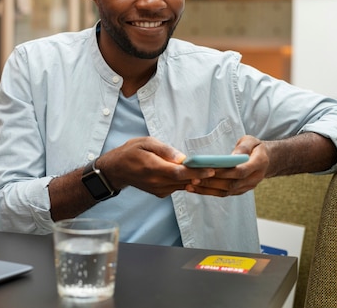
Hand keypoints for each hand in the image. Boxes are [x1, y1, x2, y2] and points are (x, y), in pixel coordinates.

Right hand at [96, 137, 215, 197]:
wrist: (116, 170)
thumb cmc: (130, 152)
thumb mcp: (145, 142)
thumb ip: (165, 150)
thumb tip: (182, 158)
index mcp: (153, 168)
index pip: (179, 173)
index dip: (196, 172)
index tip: (211, 169)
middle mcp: (157, 182)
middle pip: (184, 180)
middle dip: (201, 175)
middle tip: (220, 168)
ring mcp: (159, 190)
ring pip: (183, 185)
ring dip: (195, 178)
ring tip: (209, 170)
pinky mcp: (160, 193)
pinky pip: (177, 187)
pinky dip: (185, 180)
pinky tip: (192, 174)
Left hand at [184, 135, 267, 196]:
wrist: (266, 160)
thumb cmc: (255, 147)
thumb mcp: (251, 141)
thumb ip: (243, 147)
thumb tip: (232, 157)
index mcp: (259, 164)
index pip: (241, 171)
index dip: (225, 172)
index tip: (209, 169)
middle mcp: (254, 179)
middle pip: (231, 184)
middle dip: (211, 182)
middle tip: (193, 178)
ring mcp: (247, 187)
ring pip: (226, 191)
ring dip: (207, 189)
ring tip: (190, 185)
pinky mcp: (239, 191)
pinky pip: (223, 194)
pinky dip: (208, 192)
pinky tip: (195, 189)